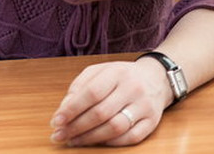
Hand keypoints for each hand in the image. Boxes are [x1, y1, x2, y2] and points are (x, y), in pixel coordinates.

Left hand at [49, 58, 171, 146]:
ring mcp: (145, 105)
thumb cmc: (121, 77)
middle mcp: (134, 88)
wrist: (156, 78)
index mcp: (118, 72)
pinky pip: (131, 137)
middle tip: (59, 136)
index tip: (56, 121)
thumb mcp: (100, 71)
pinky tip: (97, 141)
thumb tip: (64, 110)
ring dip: (90, 138)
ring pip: (115, 127)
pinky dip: (111, 142)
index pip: (92, 92)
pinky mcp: (152, 121)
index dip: (72, 109)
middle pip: (101, 112)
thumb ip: (79, 86)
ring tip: (73, 141)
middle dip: (76, 127)